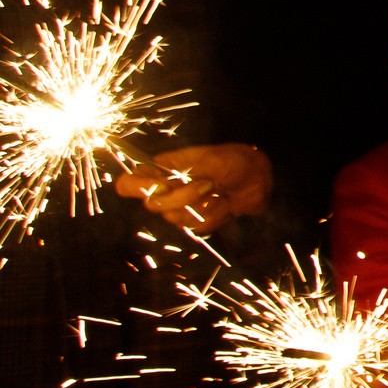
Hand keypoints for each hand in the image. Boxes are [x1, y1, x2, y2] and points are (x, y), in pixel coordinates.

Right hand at [114, 143, 272, 232]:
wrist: (258, 177)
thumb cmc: (233, 161)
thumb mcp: (209, 161)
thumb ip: (181, 173)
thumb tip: (158, 188)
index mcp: (162, 168)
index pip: (128, 183)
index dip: (137, 188)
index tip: (163, 187)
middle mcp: (165, 189)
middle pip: (154, 205)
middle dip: (185, 197)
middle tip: (208, 184)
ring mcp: (180, 207)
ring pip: (177, 219)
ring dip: (204, 205)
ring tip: (218, 190)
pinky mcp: (195, 220)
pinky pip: (197, 227)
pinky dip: (215, 215)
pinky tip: (225, 203)